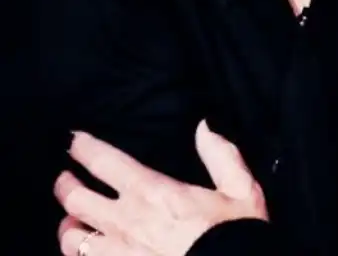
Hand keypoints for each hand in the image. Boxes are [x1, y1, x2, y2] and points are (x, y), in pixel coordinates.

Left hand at [55, 121, 265, 255]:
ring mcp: (114, 255)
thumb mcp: (240, 189)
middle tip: (64, 179)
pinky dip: (79, 255)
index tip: (73, 141)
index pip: (106, 163)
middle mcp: (125, 221)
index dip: (84, 148)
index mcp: (152, 192)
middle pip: (76, 199)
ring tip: (71, 222)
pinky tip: (86, 251)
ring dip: (68, 226)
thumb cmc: (233, 235)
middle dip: (65, 186)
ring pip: (70, 238)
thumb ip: (221, 155)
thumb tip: (204, 127)